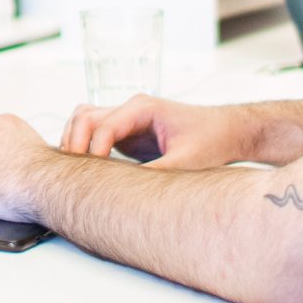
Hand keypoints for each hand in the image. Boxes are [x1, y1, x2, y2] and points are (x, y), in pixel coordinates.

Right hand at [63, 95, 250, 168]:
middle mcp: (129, 109)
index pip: (103, 125)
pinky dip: (83, 147)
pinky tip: (87, 171)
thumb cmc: (212, 140)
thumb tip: (128, 194)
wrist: (228, 131)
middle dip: (75, 145)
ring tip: (75, 172)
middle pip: (84, 118)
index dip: (94, 151)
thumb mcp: (188, 161)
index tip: (94, 178)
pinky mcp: (126, 133)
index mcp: (142, 108)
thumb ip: (158, 175)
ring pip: (83, 121)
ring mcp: (126, 120)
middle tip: (75, 176)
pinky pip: (93, 133)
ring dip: (74, 142)